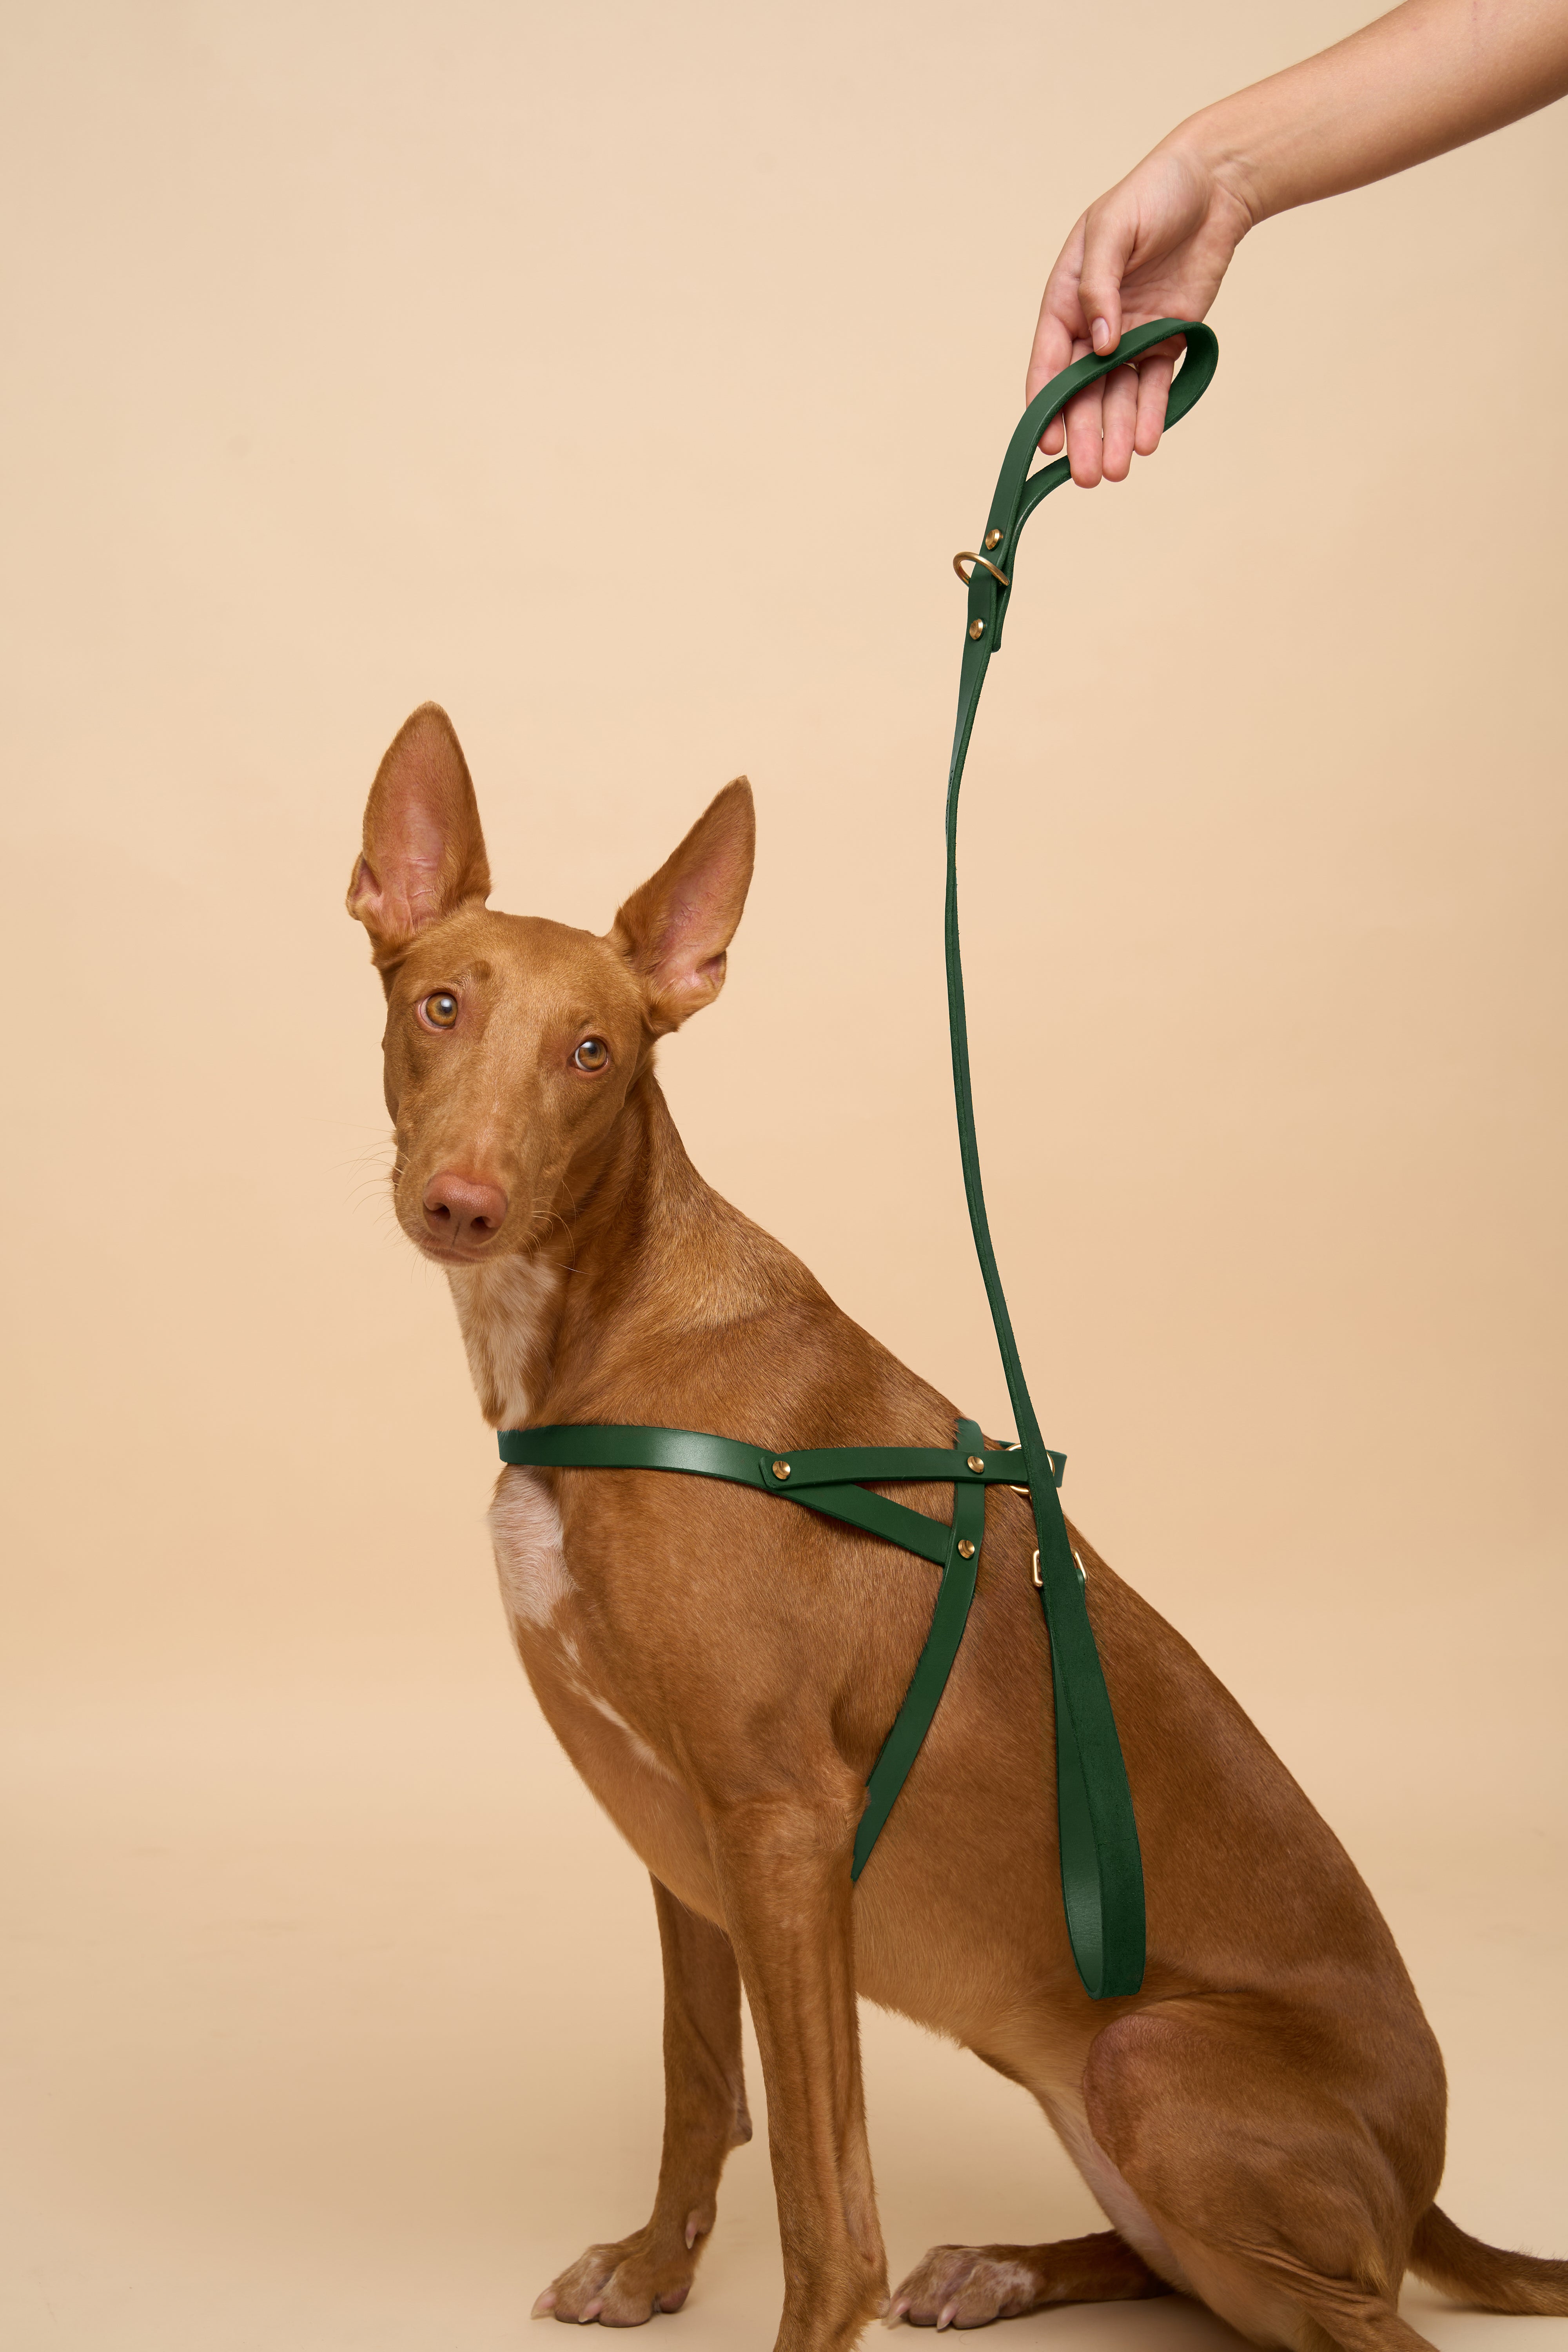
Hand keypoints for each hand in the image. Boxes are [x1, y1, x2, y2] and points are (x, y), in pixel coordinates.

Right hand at [1027, 138, 1251, 484]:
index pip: (1049, 359)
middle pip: (1083, 389)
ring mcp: (1132, 335)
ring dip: (1115, 433)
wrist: (1216, 184)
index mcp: (1068, 296)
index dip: (1046, 402)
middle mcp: (1095, 323)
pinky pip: (1155, 384)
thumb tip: (1100, 342)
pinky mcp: (1167, 338)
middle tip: (1086, 477)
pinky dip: (1150, 413)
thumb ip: (1100, 285)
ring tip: (1116, 470)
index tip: (1049, 441)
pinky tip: (1146, 442)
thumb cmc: (1155, 192)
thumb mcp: (1114, 227)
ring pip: (1118, 395)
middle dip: (1084, 433)